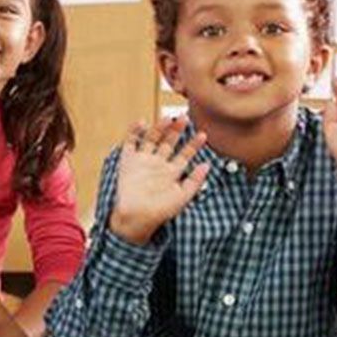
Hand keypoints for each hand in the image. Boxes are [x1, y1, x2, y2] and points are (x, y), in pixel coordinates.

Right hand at [108, 118, 208, 245]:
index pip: (185, 154)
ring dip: (159, 128)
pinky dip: (134, 132)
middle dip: (177, 131)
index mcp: (171, 172)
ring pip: (152, 138)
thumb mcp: (183, 196)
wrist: (136, 218)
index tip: (203, 134)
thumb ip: (195, 181)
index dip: (193, 144)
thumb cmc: (160, 211)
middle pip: (169, 142)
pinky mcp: (128, 160)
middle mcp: (158, 164)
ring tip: (167, 118)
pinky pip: (131, 142)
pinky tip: (142, 123)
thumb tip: (208, 165)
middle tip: (184, 118)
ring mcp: (143, 161)